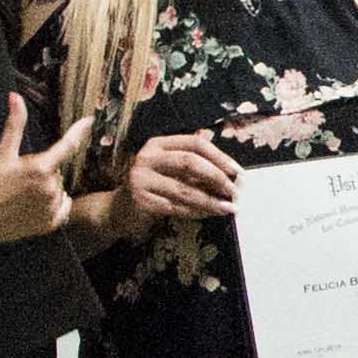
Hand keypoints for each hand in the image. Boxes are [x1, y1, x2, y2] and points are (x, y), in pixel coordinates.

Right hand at [0, 94, 94, 248]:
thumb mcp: (1, 155)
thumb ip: (14, 126)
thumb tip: (15, 97)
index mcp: (40, 168)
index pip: (68, 145)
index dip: (79, 131)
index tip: (89, 121)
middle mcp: (50, 188)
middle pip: (57, 170)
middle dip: (43, 170)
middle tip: (20, 179)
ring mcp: (51, 208)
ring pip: (59, 188)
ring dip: (47, 188)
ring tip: (22, 195)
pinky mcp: (50, 224)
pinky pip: (62, 207)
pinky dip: (53, 204)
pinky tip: (33, 206)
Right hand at [121, 126, 244, 225]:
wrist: (119, 209)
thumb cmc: (153, 186)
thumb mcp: (170, 169)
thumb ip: (194, 164)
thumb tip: (230, 170)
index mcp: (158, 144)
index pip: (195, 143)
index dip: (219, 156)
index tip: (237, 171)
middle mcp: (147, 157)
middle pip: (190, 162)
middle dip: (216, 177)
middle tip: (234, 191)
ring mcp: (141, 178)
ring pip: (184, 189)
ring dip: (210, 200)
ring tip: (228, 207)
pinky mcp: (141, 201)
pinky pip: (176, 207)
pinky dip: (196, 212)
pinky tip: (209, 214)